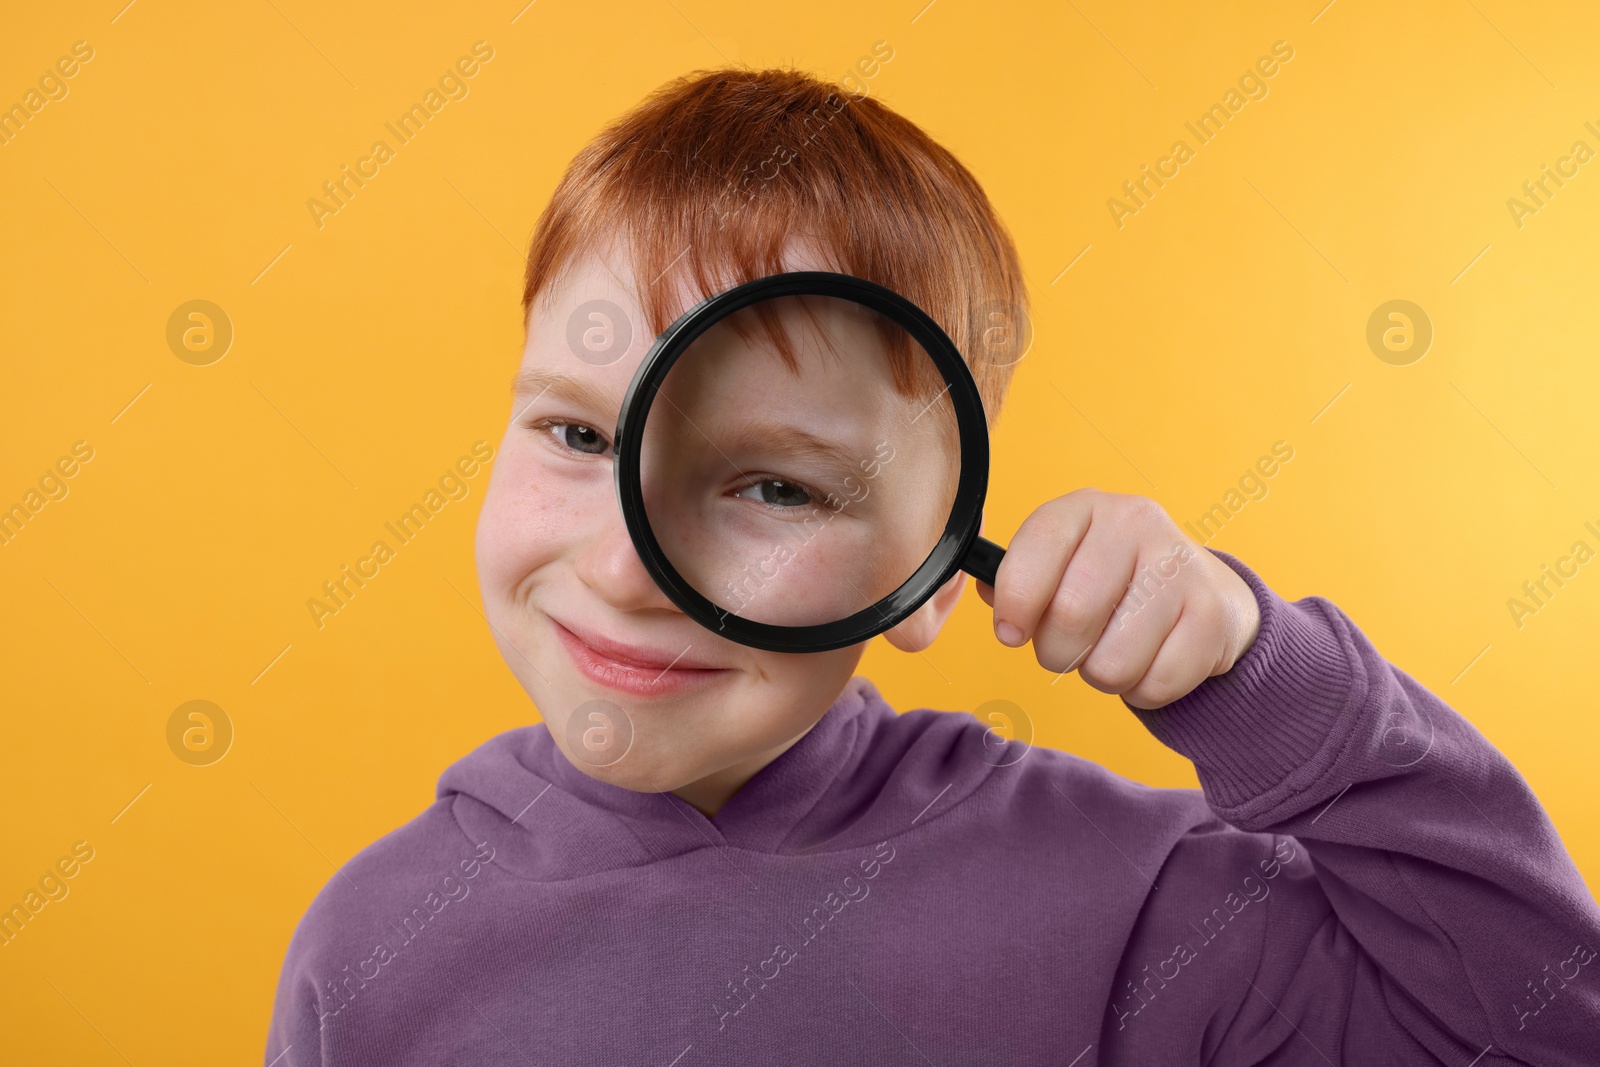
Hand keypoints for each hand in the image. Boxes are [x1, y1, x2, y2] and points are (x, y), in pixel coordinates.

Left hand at [975, 490, 1260, 709]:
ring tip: (1113, 651)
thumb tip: (997, 602)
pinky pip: (1155, 683)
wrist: (1203, 592)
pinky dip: (1144, 689)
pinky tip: (1152, 658)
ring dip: (1101, 675)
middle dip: (1056, 652)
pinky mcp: (1213, 614)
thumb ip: (1015, 580)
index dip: (1014, 603)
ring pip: (1111, 661)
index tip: (1011, 632)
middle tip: (1067, 649)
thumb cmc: (1112, 583)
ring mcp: (1179, 566)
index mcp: (1084, 508)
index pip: (1032, 552)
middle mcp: (1135, 523)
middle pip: (1070, 616)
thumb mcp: (1061, 565)